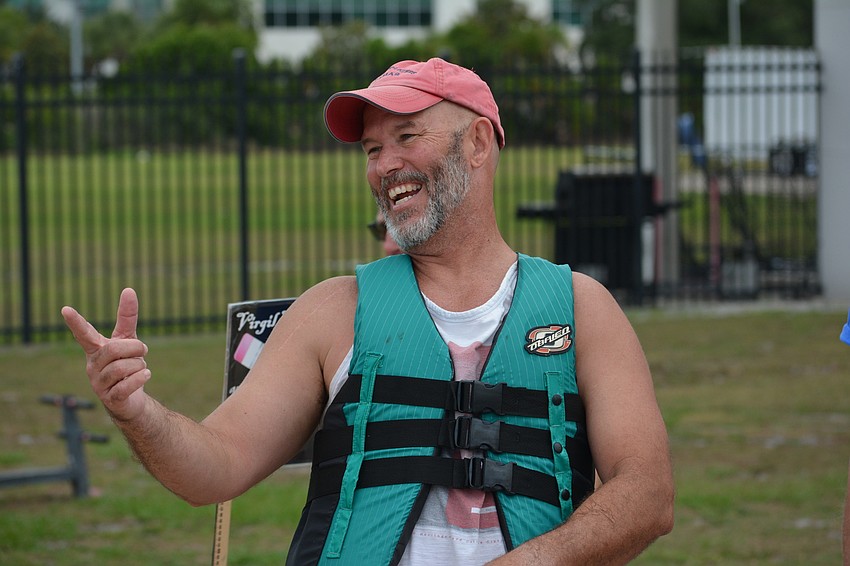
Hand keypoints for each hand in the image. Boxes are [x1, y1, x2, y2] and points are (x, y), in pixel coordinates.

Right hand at [61, 288, 150, 421]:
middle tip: (143, 350)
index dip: (76, 322)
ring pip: (123, 367)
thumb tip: (128, 289)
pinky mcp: (110, 399)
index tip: (65, 309)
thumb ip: (127, 317)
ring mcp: (99, 384)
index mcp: (96, 350)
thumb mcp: (129, 339)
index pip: (84, 334)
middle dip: (135, 348)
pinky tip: (145, 376)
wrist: (131, 400)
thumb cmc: (127, 364)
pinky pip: (126, 385)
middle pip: (114, 349)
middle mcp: (93, 366)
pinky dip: (140, 378)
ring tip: (140, 368)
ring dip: (139, 365)